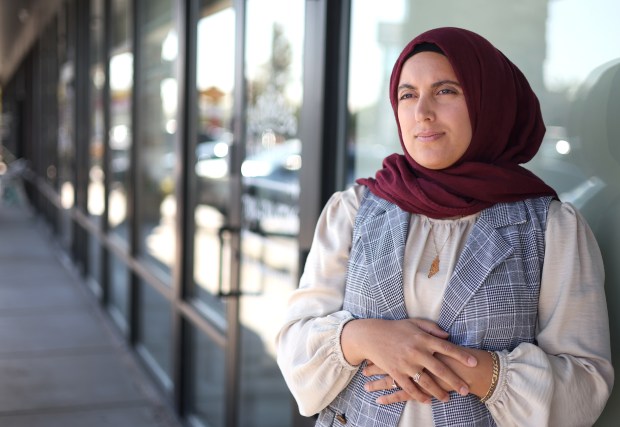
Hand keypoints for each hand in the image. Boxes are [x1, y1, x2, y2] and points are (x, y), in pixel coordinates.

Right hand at [341, 318, 476, 403]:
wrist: (371, 335)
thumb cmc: (395, 328)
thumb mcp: (414, 323)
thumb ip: (432, 328)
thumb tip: (448, 336)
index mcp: (423, 338)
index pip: (447, 348)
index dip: (461, 356)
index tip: (474, 363)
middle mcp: (416, 351)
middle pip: (440, 369)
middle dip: (455, 381)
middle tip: (466, 390)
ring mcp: (406, 363)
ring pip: (426, 382)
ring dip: (439, 392)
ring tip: (448, 399)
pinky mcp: (396, 372)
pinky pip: (410, 388)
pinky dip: (419, 396)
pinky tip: (428, 400)